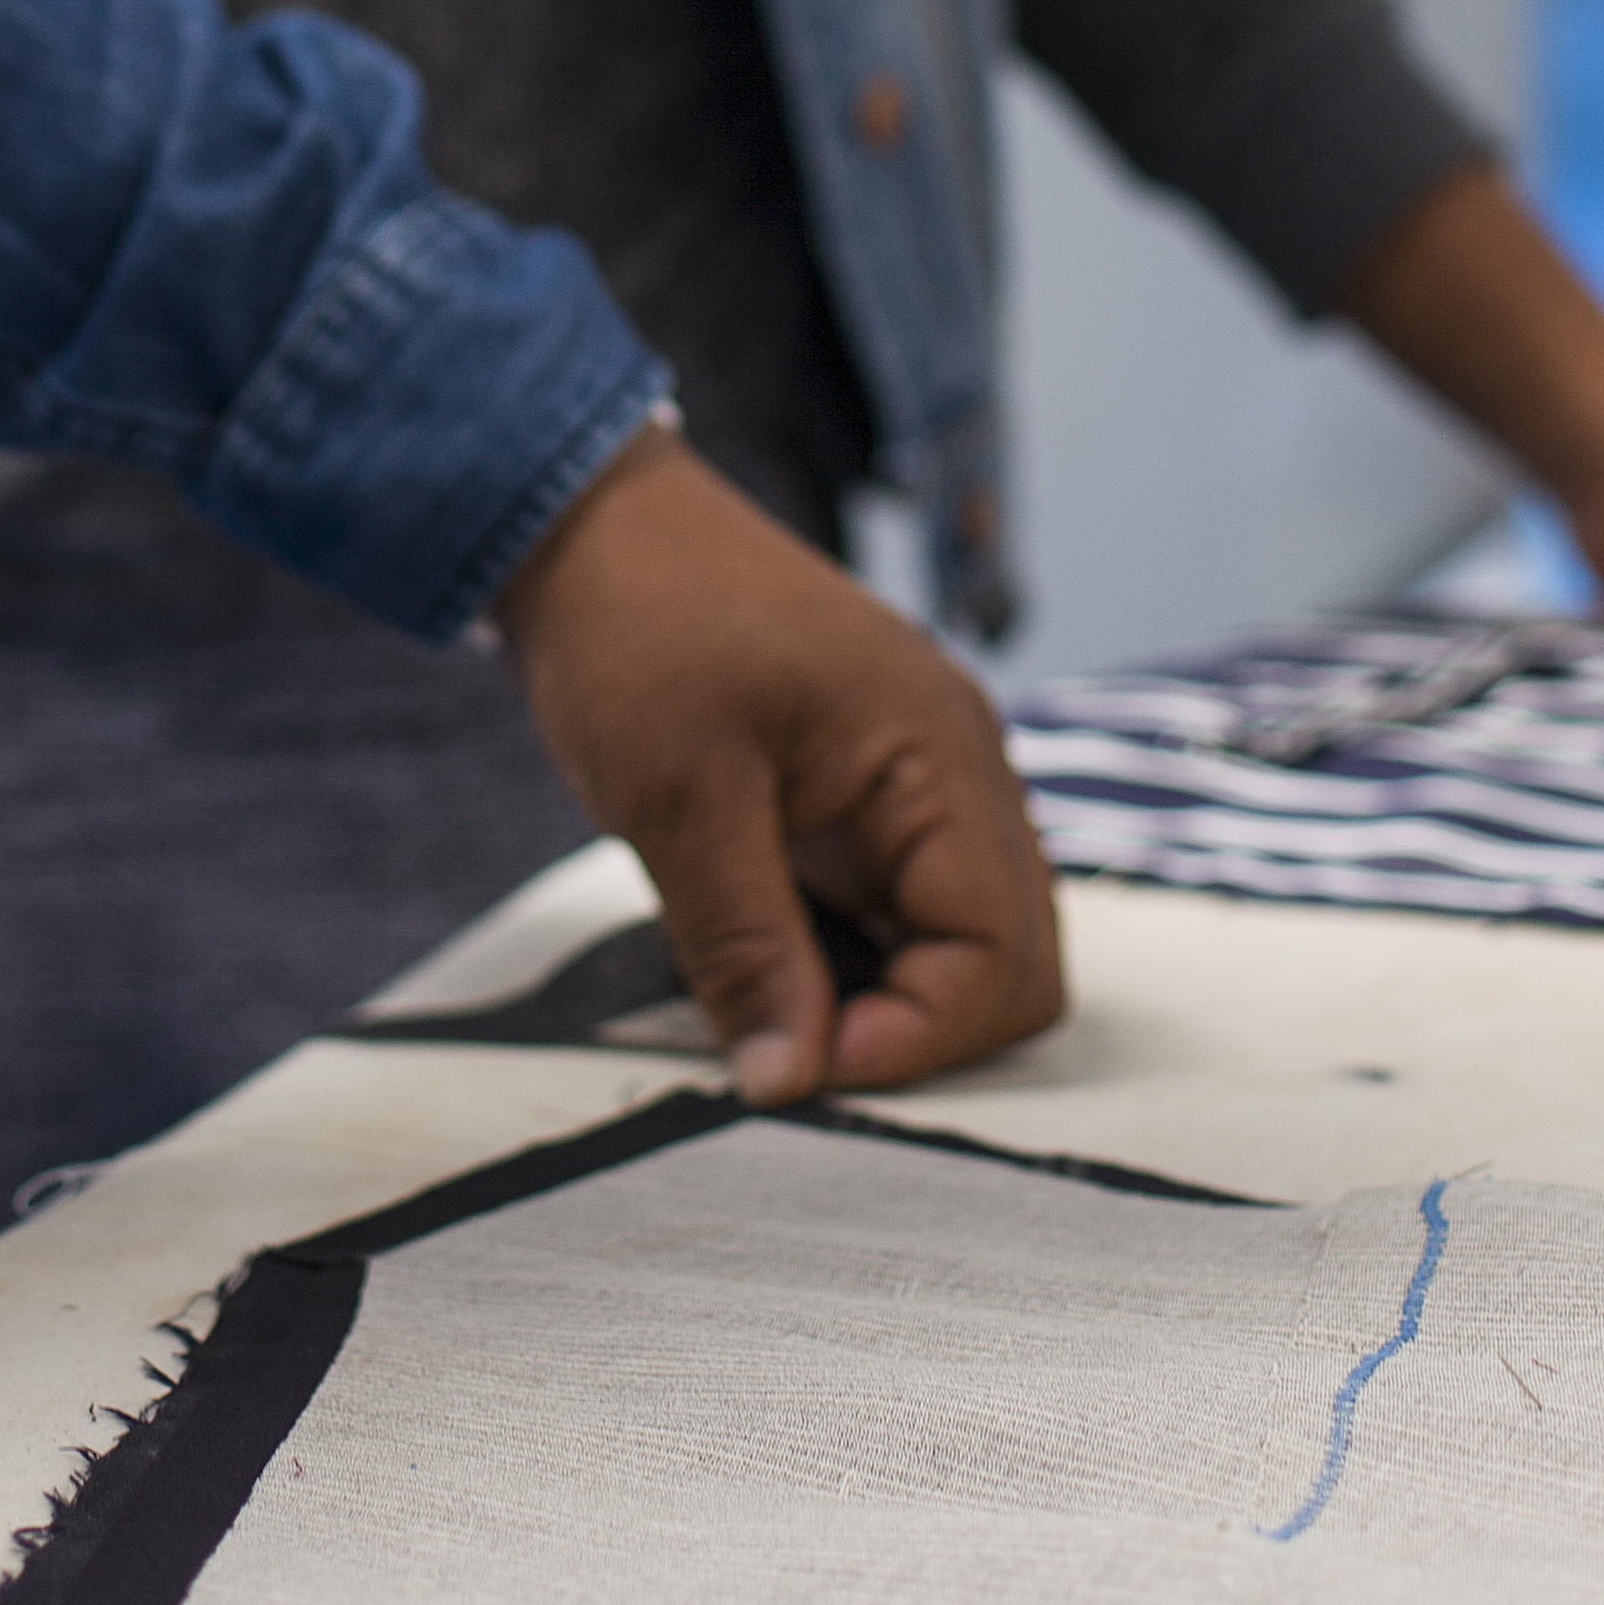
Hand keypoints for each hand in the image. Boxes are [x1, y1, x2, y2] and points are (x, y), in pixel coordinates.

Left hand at [497, 426, 1061, 1104]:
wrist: (590, 523)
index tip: (806, 1071)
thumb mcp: (679, 798)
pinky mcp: (872, 786)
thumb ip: (747, 948)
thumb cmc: (637, 628)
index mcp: (939, 753)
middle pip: (1013, 957)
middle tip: (798, 1058)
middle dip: (924, 1031)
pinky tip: (776, 964)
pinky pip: (908, 902)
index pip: (1001, 951)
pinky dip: (861, 956)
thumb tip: (792, 1081)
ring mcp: (922, 774)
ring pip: (966, 938)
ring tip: (780, 1016)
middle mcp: (960, 764)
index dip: (919, 1037)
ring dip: (891, 998)